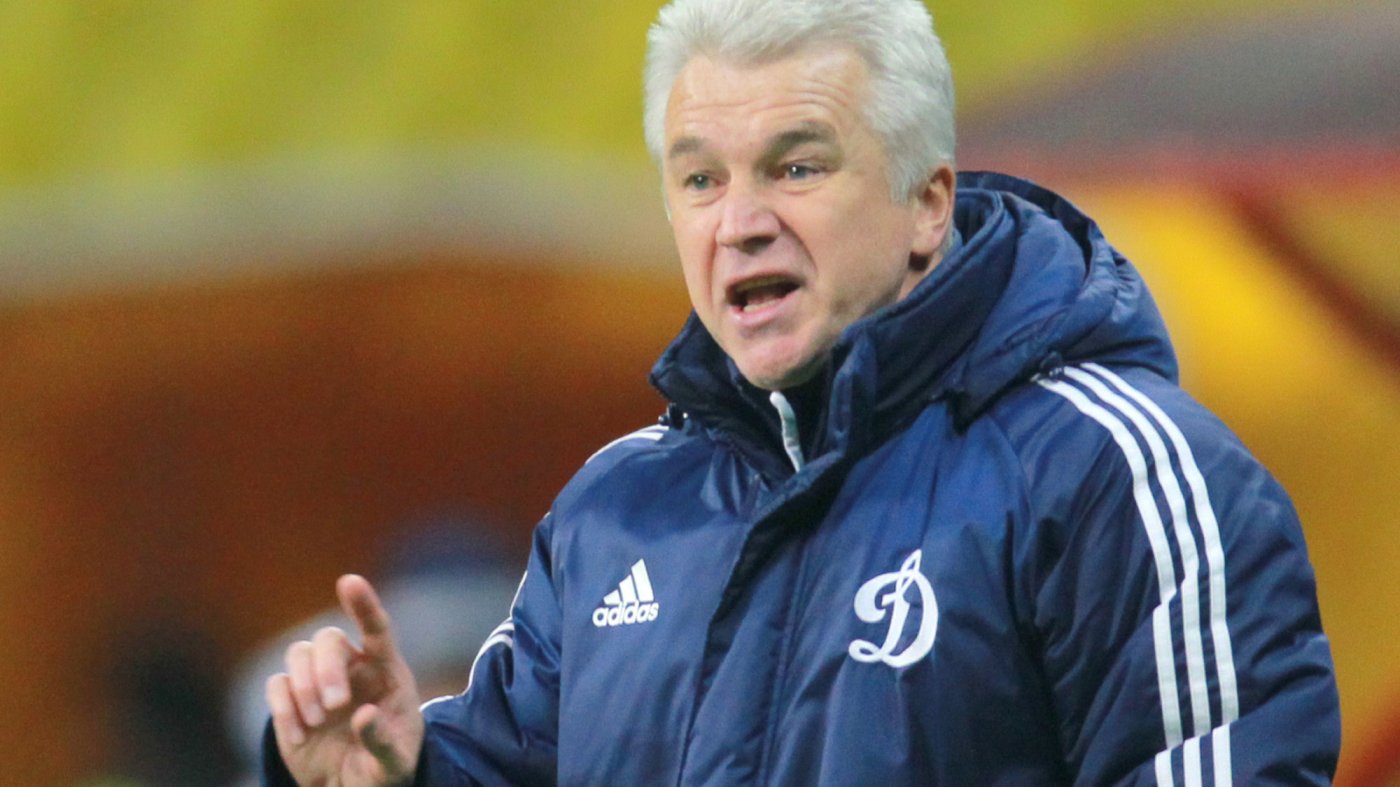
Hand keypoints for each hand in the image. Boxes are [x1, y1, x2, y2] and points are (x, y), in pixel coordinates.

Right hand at [266, 574, 425, 785]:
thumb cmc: (385, 770)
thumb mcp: (395, 763)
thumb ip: (383, 740)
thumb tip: (363, 715)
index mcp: (386, 673)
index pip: (376, 629)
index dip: (363, 604)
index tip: (349, 582)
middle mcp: (352, 668)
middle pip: (328, 640)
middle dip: (326, 669)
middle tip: (333, 706)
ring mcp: (318, 681)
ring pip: (299, 654)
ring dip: (304, 685)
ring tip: (317, 722)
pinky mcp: (291, 699)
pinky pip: (277, 685)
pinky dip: (284, 707)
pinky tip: (301, 736)